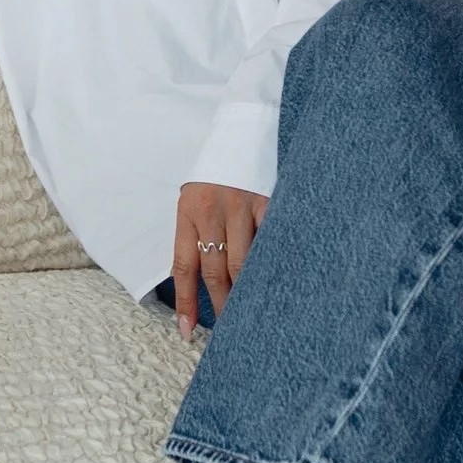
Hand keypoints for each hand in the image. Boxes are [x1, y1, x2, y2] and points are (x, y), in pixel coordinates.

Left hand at [171, 181, 267, 336]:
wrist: (242, 129)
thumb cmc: (215, 173)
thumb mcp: (193, 199)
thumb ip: (195, 234)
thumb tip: (195, 279)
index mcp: (188, 212)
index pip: (184, 267)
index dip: (186, 303)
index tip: (187, 333)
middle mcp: (213, 211)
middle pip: (217, 271)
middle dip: (222, 305)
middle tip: (229, 331)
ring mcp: (242, 206)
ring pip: (245, 262)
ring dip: (248, 292)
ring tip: (253, 316)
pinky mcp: (269, 201)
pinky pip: (270, 242)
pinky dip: (272, 265)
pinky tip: (278, 284)